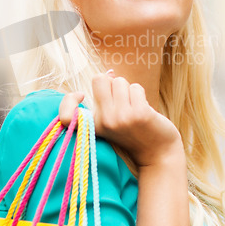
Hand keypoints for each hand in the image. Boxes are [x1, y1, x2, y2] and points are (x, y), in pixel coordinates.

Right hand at [59, 71, 183, 167]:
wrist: (158, 153)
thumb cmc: (133, 132)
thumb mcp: (112, 118)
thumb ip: (106, 95)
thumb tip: (109, 72)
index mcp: (93, 126)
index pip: (66, 115)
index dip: (69, 100)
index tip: (81, 96)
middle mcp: (104, 122)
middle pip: (99, 79)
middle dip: (111, 83)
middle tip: (120, 100)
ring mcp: (121, 118)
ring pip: (119, 81)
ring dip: (128, 90)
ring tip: (133, 106)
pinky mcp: (139, 114)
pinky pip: (135, 87)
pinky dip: (140, 94)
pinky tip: (144, 109)